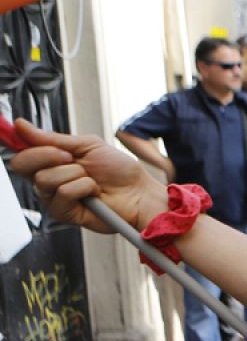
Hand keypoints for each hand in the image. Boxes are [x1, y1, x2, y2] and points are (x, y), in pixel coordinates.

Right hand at [10, 120, 168, 230]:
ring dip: (75, 173)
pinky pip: (64, 193)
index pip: (21, 152)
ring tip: (91, 179)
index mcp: (51, 162)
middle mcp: (48, 181)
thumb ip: (53, 139)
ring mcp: (54, 198)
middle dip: (48, 154)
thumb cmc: (118, 170)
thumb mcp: (87, 145)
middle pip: (22, 165)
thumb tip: (21, 125)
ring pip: (45, 179)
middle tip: (71, 157)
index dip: (13, 140)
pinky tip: (94, 192)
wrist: (140, 191)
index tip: (10, 129)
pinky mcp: (65, 214)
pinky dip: (84, 187)